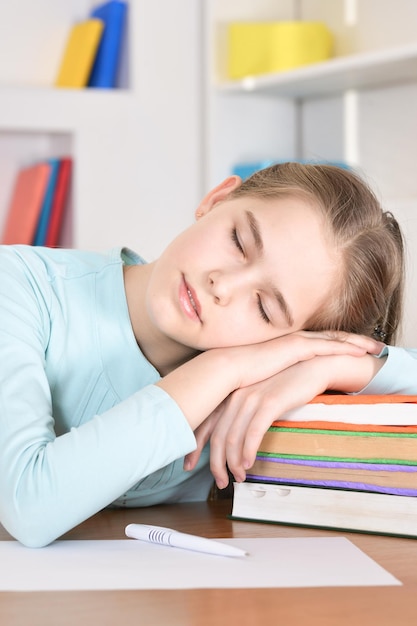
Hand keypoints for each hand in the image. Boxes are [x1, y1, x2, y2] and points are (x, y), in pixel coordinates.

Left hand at [203, 352, 385, 488]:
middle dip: (216, 463)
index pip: (204, 424)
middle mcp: (236, 395)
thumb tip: (231, 439)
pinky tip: (249, 464)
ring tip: (239, 478)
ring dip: (234, 463)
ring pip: (233, 437)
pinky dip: (248, 451)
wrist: (313, 365)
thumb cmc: (286, 384)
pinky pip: (253, 432)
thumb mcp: (258, 396)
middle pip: (218, 435)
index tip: (188, 466)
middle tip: (221, 482)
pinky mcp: (270, 402)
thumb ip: (242, 411)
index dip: (194, 448)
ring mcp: (252, 397)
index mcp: (230, 393)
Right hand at [230, 330, 382, 389]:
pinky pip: (328, 346)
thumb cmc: (240, 376)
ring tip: (376, 348)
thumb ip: (277, 380)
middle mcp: (296, 340)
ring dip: (357, 343)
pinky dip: (345, 347)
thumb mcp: (265, 377)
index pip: (321, 343)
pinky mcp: (296, 347)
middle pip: (333, 337)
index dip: (341, 344)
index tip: (358, 348)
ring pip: (335, 339)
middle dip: (356, 340)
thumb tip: (283, 392)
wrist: (226, 368)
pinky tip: (360, 351)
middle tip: (376, 346)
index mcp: (289, 346)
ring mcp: (297, 342)